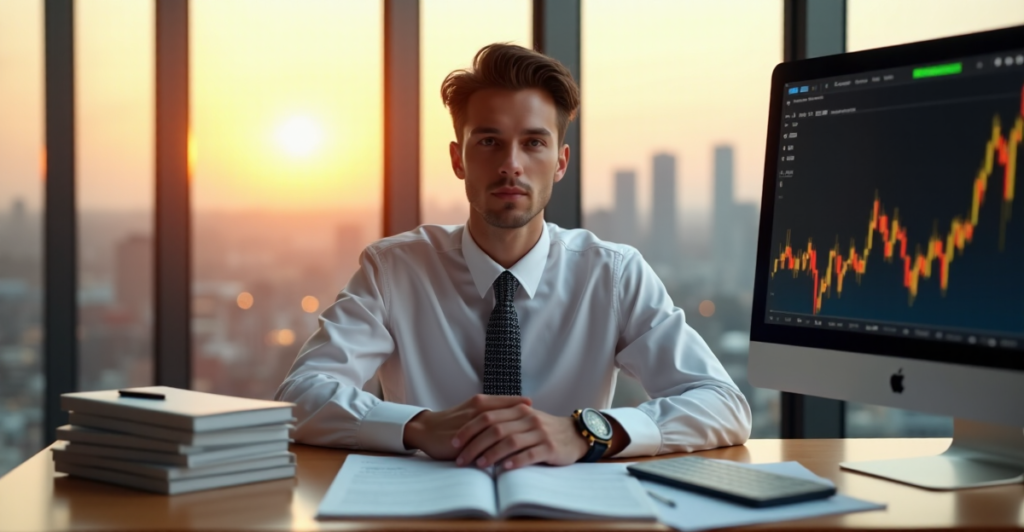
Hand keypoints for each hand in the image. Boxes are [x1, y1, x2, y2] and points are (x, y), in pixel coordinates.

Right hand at [402, 394, 531, 459]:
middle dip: (522, 418)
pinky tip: (506, 453)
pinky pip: (482, 443)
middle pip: (505, 412)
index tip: (535, 408)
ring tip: (527, 440)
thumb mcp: (470, 412)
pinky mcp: (462, 438)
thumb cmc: (450, 422)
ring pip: (495, 427)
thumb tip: (510, 416)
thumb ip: (488, 412)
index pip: (506, 401)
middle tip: (538, 422)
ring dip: (511, 434)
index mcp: (479, 402)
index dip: (520, 404)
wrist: (425, 430)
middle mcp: (476, 410)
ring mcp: (470, 423)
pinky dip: (495, 447)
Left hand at [452, 404, 589, 469]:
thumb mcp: (524, 420)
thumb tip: (473, 432)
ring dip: (492, 454)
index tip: (454, 443)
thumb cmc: (543, 429)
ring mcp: (539, 433)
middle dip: (474, 445)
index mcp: (518, 410)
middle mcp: (528, 418)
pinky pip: (530, 454)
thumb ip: (503, 421)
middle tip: (461, 459)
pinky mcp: (550, 447)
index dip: (468, 430)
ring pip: (510, 442)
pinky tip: (504, 468)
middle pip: (495, 429)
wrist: (575, 434)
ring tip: (479, 465)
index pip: (487, 416)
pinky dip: (515, 461)